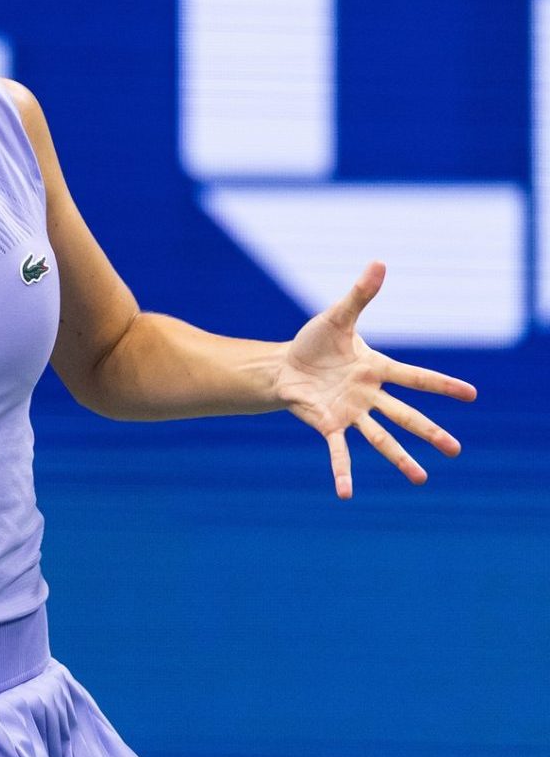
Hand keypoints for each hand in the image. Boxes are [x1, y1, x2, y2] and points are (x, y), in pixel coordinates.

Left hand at [275, 262, 477, 498]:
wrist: (285, 365)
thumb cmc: (314, 343)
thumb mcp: (337, 317)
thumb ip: (360, 296)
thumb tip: (380, 263)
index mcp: (377, 369)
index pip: (416, 378)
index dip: (442, 385)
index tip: (471, 395)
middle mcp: (369, 395)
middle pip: (406, 416)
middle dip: (430, 432)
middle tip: (455, 450)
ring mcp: (351, 413)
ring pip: (381, 438)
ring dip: (400, 458)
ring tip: (421, 479)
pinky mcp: (328, 425)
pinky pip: (338, 451)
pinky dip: (342, 472)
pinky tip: (346, 494)